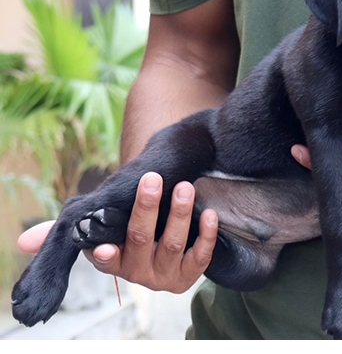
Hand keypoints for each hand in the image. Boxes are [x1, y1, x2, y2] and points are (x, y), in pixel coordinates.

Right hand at [18, 172, 218, 293]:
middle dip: (146, 209)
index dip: (106, 253)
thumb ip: (73, 224)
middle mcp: (135, 270)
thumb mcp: (106, 210)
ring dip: (179, 214)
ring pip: (172, 244)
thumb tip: (22, 241)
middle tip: (151, 178)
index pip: (105, 258)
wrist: (176, 209)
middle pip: (139, 240)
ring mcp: (163, 274)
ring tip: (184, 187)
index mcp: (112, 258)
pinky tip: (209, 213)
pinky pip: (201, 258)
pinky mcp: (189, 273)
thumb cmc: (133, 209)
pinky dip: (206, 235)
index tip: (106, 246)